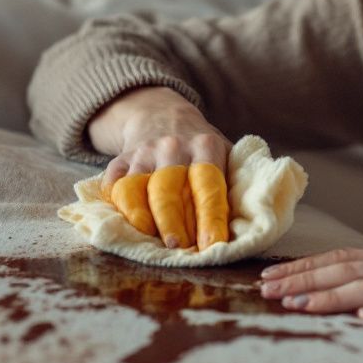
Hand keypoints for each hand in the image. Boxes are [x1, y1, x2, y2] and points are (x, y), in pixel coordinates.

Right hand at [89, 87, 233, 248]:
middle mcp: (171, 146)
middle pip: (168, 189)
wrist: (161, 113)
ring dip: (142, 218)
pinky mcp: (119, 160)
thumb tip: (250, 224)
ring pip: (135, 188)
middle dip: (173, 223)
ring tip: (152, 240)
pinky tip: (129, 226)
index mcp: (205, 145)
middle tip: (179, 248)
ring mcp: (142, 153)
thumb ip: (235, 182)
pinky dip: (118, 208)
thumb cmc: (200, 146)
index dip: (210, 217)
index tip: (212, 245)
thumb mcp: (225, 152)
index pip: (208, 185)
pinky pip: (113, 186)